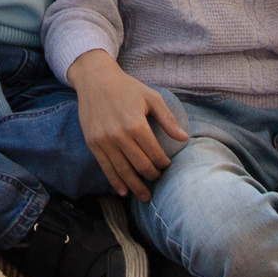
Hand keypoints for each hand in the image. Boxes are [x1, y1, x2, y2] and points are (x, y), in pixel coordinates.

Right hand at [67, 51, 189, 197]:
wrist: (95, 80)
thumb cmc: (126, 87)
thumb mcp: (151, 97)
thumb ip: (168, 119)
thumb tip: (184, 138)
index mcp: (136, 124)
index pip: (154, 153)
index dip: (163, 163)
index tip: (167, 166)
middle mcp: (119, 135)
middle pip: (140, 165)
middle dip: (152, 176)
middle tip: (157, 179)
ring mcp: (104, 141)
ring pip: (123, 171)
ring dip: (135, 187)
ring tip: (145, 197)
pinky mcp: (93, 143)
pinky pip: (106, 167)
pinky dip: (115, 182)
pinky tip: (123, 191)